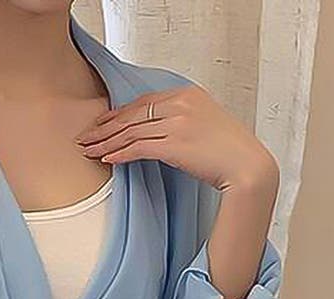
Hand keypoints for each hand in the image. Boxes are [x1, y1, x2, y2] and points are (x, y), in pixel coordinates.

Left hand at [75, 84, 278, 194]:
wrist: (247, 167)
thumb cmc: (229, 152)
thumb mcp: (206, 125)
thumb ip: (182, 121)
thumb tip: (158, 133)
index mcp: (188, 94)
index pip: (143, 103)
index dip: (118, 114)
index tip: (101, 124)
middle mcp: (180, 104)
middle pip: (132, 115)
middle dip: (105, 128)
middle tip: (86, 138)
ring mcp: (177, 122)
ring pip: (131, 131)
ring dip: (106, 143)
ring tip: (89, 152)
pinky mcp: (175, 144)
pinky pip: (138, 147)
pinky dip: (120, 154)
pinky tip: (107, 160)